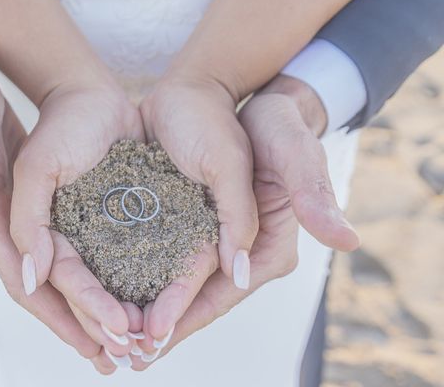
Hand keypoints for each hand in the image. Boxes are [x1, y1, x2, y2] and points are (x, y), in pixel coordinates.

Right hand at [0, 35, 125, 368]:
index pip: (22, 276)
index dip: (57, 313)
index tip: (94, 343)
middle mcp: (7, 222)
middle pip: (49, 286)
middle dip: (85, 323)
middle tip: (125, 354)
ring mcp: (31, 213)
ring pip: (66, 270)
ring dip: (97, 305)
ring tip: (135, 333)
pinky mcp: (50, 199)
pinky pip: (77, 241)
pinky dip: (102, 266)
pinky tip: (132, 278)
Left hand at [135, 75, 358, 365]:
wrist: (248, 100)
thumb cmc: (279, 127)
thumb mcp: (296, 155)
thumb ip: (310, 196)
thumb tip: (344, 244)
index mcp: (271, 245)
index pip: (228, 291)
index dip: (190, 315)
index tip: (155, 337)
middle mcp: (243, 250)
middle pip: (200, 297)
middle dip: (164, 326)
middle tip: (126, 354)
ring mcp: (215, 238)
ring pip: (177, 282)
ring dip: (146, 308)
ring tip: (110, 331)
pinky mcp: (190, 221)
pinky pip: (164, 254)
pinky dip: (138, 274)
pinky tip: (109, 286)